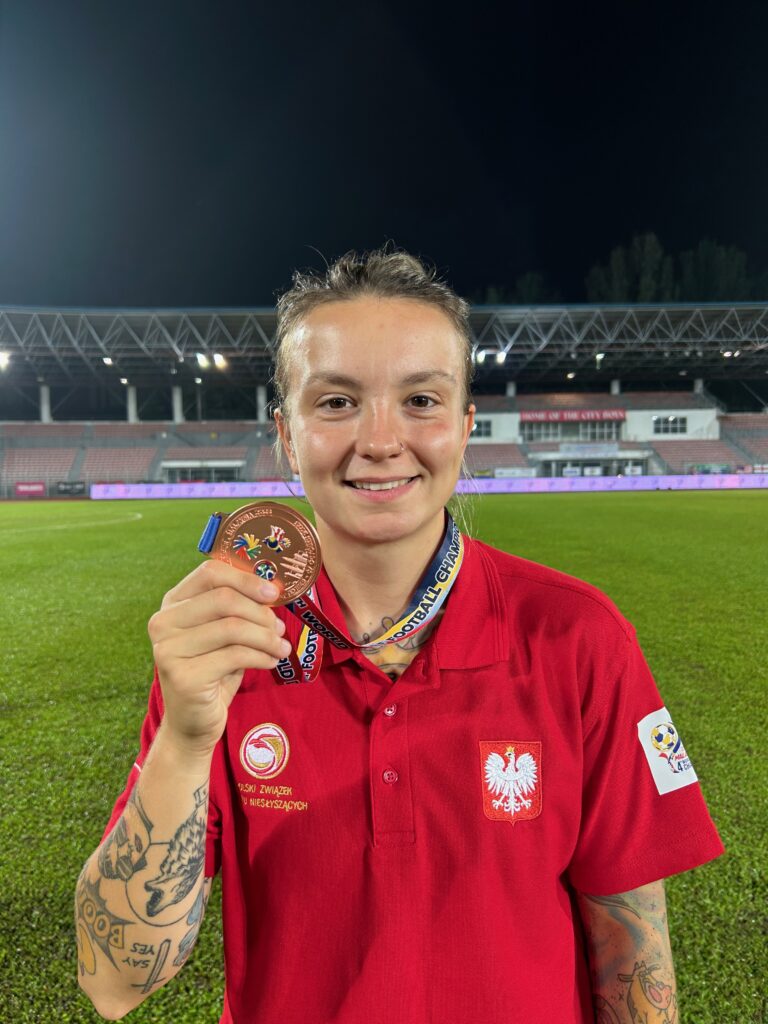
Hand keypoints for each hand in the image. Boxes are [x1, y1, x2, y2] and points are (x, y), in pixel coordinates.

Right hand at [147, 560, 290, 754]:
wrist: (192, 721)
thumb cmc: (214, 670)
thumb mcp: (223, 634)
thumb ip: (239, 608)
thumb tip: (273, 588)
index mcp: (173, 603)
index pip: (210, 572)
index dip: (246, 579)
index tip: (273, 593)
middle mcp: (163, 622)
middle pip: (224, 599)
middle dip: (261, 612)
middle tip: (280, 627)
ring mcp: (168, 649)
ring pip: (233, 628)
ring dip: (267, 637)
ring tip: (281, 647)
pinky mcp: (182, 675)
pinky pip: (235, 655)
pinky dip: (261, 656)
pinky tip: (271, 662)